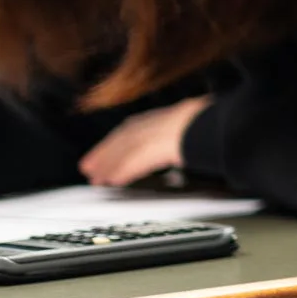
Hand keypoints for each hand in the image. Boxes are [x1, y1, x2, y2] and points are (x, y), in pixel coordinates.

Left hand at [78, 97, 209, 186]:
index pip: (129, 129)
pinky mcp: (146, 151)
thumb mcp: (194, 121)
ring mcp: (145, 136)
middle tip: (88, 168)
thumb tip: (191, 135)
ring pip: (121, 153)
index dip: (115, 141)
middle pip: (119, 141)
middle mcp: (148, 124)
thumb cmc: (208, 122)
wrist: (205, 123)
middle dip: (103, 155)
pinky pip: (129, 164)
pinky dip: (121, 172)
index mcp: (159, 116)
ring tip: (97, 180)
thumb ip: (185, 129)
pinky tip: (114, 181)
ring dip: (107, 167)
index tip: (106, 152)